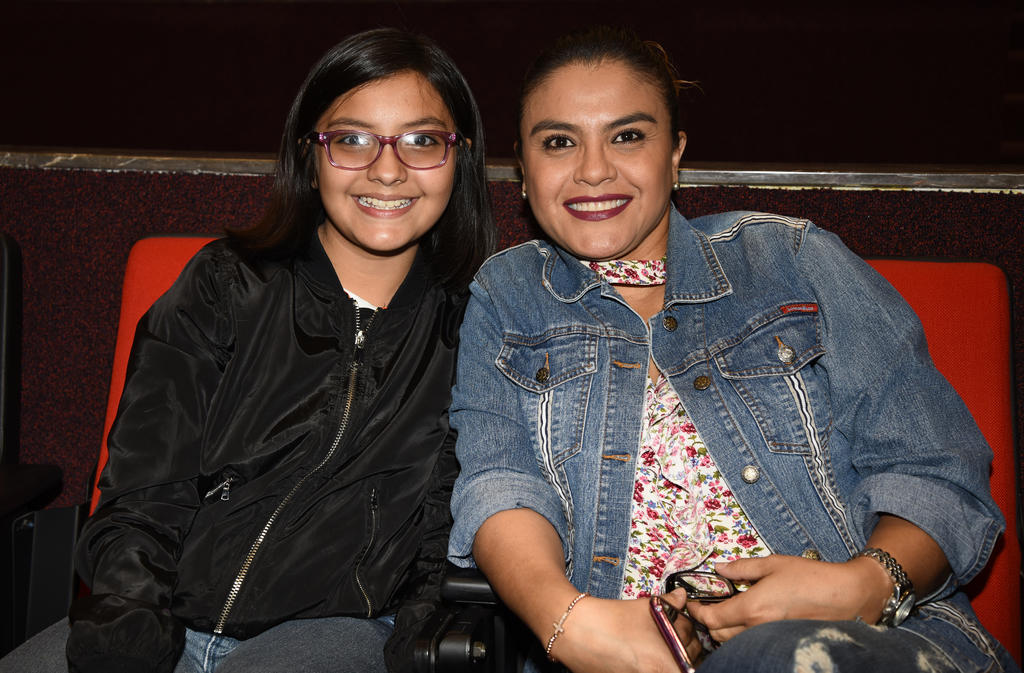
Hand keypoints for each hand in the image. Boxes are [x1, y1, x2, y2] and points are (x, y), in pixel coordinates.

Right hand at [550, 589, 700, 672]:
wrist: (574, 631)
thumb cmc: (611, 620)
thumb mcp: (646, 607)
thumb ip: (671, 603)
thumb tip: (682, 598)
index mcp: (667, 665)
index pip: (693, 653)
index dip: (688, 636)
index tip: (681, 626)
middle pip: (684, 664)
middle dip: (681, 646)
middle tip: (668, 630)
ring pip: (667, 667)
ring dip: (666, 654)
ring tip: (652, 640)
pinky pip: (649, 671)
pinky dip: (649, 662)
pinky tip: (640, 650)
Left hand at [685, 554, 890, 642]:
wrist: (847, 597)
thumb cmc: (812, 578)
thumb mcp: (773, 564)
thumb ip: (742, 568)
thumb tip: (719, 568)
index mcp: (752, 608)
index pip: (711, 619)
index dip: (697, 611)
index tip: (693, 602)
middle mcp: (758, 629)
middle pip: (718, 635)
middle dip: (709, 620)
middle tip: (710, 604)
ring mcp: (770, 640)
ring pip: (734, 642)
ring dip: (725, 629)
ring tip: (729, 610)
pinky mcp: (780, 643)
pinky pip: (752, 643)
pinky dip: (743, 635)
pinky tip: (750, 619)